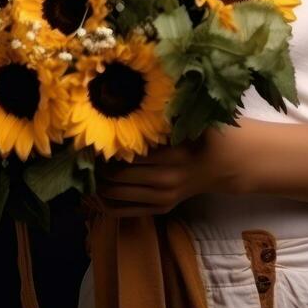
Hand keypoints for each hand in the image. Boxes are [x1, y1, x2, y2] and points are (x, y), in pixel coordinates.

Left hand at [89, 123, 247, 218]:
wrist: (224, 163)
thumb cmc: (204, 134)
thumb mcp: (191, 119)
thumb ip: (168, 112)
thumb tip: (134, 96)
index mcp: (173, 156)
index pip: (128, 155)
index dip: (106, 147)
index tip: (90, 137)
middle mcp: (166, 180)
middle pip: (116, 176)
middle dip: (96, 166)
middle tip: (82, 152)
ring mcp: (162, 198)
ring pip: (115, 195)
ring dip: (96, 184)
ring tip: (86, 168)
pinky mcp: (160, 209)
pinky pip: (122, 212)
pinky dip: (103, 203)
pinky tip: (93, 190)